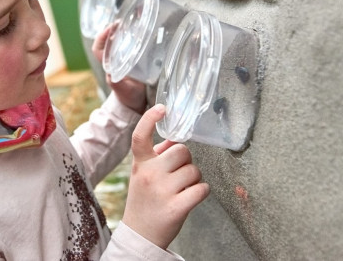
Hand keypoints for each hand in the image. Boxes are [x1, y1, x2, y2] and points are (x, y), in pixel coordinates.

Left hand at [92, 25, 146, 112]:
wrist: (138, 101)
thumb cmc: (130, 96)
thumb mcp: (124, 90)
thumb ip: (118, 83)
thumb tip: (111, 75)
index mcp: (109, 66)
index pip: (98, 48)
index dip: (101, 37)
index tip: (110, 29)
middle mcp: (113, 59)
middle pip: (108, 40)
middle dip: (113, 29)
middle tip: (124, 21)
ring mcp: (122, 58)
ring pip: (118, 40)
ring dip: (123, 30)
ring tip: (132, 22)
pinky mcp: (132, 58)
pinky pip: (129, 44)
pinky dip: (133, 35)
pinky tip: (141, 30)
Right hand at [122, 104, 209, 248]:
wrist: (140, 234)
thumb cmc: (144, 200)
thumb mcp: (143, 174)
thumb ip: (157, 155)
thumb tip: (173, 139)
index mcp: (140, 164)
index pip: (140, 136)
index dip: (150, 119)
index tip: (162, 108)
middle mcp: (149, 174)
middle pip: (182, 150)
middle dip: (186, 161)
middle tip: (179, 174)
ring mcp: (162, 191)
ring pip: (195, 170)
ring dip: (195, 179)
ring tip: (182, 189)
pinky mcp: (176, 208)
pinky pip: (202, 188)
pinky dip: (201, 192)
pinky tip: (191, 197)